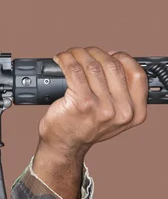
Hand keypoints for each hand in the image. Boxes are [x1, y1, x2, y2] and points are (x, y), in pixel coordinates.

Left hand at [33, 47, 147, 198]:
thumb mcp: (114, 117)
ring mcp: (103, 108)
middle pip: (113, 66)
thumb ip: (121, 95)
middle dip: (95, 53)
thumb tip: (113, 61)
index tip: (109, 54)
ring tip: (69, 54)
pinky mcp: (82, 103)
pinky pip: (74, 71)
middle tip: (82, 53)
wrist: (64, 145)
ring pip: (93, 66)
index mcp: (135, 113)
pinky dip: (66, 59)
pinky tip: (61, 59)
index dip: (122, 58)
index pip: (137, 75)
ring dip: (78, 54)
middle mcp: (122, 112)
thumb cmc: (84, 127)